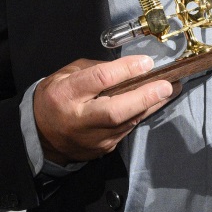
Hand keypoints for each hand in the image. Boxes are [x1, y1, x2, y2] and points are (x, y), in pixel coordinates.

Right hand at [32, 56, 176, 162]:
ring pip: (127, 123)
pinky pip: (126, 130)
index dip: (125, 70)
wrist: (42, 135)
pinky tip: (154, 103)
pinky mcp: (102, 149)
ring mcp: (91, 139)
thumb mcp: (67, 75)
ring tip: (170, 91)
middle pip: (116, 111)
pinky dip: (140, 115)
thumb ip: (96, 69)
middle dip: (144, 97)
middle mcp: (79, 120)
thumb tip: (130, 67)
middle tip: (166, 85)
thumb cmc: (56, 98)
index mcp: (65, 95)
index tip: (146, 62)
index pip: (99, 80)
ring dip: (150, 106)